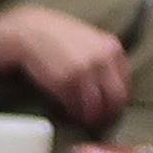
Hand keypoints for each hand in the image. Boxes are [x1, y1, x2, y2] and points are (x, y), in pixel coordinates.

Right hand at [0, 5, 132, 129]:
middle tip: (97, 121)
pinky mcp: (65, 82)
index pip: (125, 84)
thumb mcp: (89, 40)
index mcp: (112, 48)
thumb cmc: (56, 36)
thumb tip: (111, 85)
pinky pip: (75, 106)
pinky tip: (67, 112)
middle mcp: (102, 59)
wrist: (28, 31)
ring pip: (96, 106)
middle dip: (107, 113)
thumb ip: (103, 57)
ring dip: (89, 117)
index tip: (107, 108)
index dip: (116, 101)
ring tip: (81, 119)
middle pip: (116, 98)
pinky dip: (72, 114)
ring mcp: (84, 71)